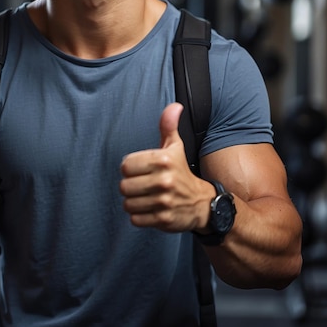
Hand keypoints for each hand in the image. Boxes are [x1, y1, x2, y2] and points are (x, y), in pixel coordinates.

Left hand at [120, 102, 210, 231]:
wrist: (202, 204)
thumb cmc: (181, 171)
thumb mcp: (175, 147)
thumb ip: (169, 126)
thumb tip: (175, 106)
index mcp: (163, 160)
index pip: (126, 165)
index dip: (130, 168)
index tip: (140, 170)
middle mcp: (164, 181)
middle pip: (124, 186)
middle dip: (130, 186)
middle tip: (142, 185)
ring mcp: (163, 202)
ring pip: (128, 203)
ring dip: (133, 202)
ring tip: (145, 197)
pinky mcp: (162, 220)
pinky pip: (135, 219)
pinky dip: (139, 216)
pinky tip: (149, 209)